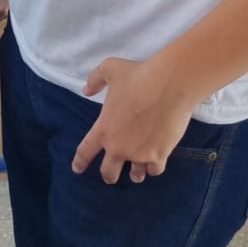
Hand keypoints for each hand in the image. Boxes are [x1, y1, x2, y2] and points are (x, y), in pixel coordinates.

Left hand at [71, 55, 196, 184]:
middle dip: (109, 175)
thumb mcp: (109, 70)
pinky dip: (153, 168)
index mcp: (103, 130)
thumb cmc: (138, 76)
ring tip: (136, 175)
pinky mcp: (160, 154)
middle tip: (111, 176)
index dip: (80, 162)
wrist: (170, 85)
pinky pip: (155, 169)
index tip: (77, 169)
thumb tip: (86, 90)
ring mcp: (140, 154)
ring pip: (135, 174)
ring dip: (135, 174)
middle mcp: (119, 147)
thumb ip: (95, 80)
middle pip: (109, 172)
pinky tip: (154, 165)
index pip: (85, 152)